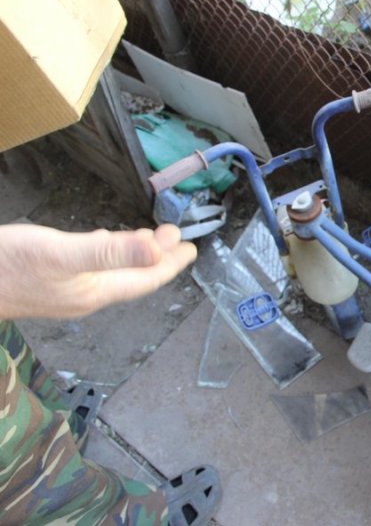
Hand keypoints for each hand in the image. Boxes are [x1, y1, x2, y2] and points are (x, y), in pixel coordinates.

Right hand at [0, 224, 196, 319]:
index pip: (146, 279)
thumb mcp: (61, 254)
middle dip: (157, 257)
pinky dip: (107, 254)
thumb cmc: (5, 267)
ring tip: (150, 239)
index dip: (170, 264)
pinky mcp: (48, 282)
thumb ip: (110, 252)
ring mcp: (65, 291)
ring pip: (112, 272)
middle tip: (176, 236)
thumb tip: (158, 253)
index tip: (191, 248)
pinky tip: (102, 243)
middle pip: (133, 276)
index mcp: (95, 290)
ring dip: (134, 255)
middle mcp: (85, 294)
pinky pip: (91, 268)